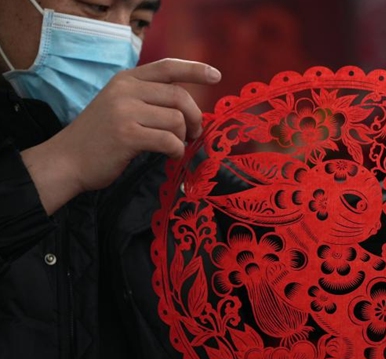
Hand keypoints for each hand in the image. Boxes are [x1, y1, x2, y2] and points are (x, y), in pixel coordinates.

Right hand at [22, 58, 221, 213]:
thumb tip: (189, 108)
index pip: (168, 67)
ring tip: (176, 146)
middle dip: (195, 117)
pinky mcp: (127, 135)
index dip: (195, 70)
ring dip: (184, 138)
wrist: (66, 160)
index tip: (216, 76)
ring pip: (176, 119)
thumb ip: (149, 100)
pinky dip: (176, 151)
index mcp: (126, 79)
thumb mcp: (120, 106)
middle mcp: (126, 90)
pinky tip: (170, 156)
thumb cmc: (100, 138)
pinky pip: (169, 140)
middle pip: (179, 97)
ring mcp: (125, 111)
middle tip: (194, 134)